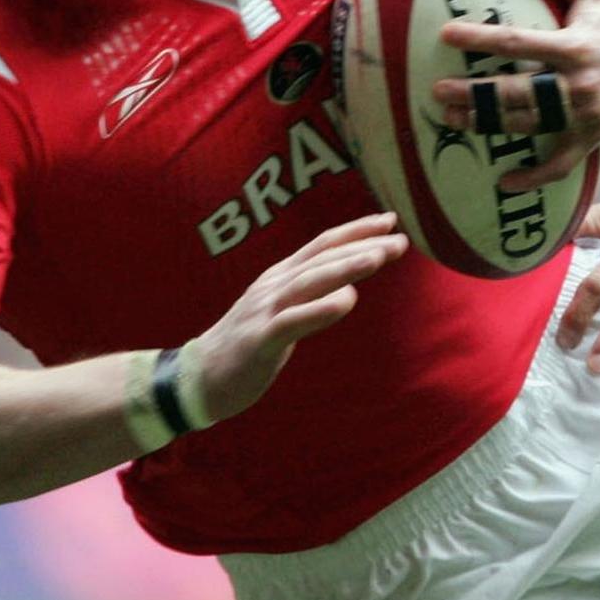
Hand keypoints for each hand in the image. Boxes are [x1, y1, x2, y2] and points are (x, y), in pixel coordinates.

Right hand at [186, 213, 407, 420]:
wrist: (200, 378)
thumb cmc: (247, 344)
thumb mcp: (280, 311)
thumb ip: (308, 295)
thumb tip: (347, 287)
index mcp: (279, 277)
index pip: (322, 245)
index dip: (355, 231)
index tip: (389, 221)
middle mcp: (273, 286)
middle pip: (322, 258)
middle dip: (362, 246)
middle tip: (399, 239)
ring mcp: (265, 311)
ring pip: (311, 282)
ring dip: (346, 267)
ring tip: (379, 257)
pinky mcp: (260, 339)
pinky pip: (293, 321)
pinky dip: (321, 309)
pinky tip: (347, 301)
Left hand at [433, 0, 599, 191]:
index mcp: (574, 46)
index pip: (518, 42)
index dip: (480, 39)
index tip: (445, 35)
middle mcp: (578, 84)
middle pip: (517, 93)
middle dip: (475, 95)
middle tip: (437, 93)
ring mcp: (585, 115)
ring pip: (529, 126)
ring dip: (489, 126)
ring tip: (452, 121)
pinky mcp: (591, 136)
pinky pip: (561, 164)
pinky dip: (534, 177)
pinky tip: (504, 183)